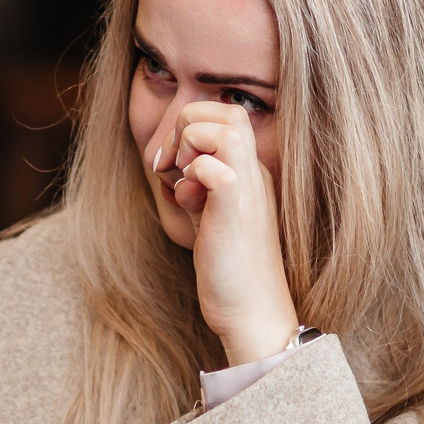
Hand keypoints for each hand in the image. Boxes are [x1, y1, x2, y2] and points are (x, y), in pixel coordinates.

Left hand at [168, 100, 299, 365]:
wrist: (252, 312)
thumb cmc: (229, 271)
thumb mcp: (209, 216)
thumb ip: (194, 186)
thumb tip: (168, 164)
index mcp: (251, 173)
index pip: (226, 115)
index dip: (192, 127)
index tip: (174, 165)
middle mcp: (254, 174)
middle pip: (227, 111)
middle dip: (187, 127)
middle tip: (173, 167)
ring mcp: (249, 188)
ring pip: (225, 126)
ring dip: (190, 144)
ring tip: (185, 182)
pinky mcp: (235, 208)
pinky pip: (213, 165)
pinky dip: (190, 176)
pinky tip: (189, 204)